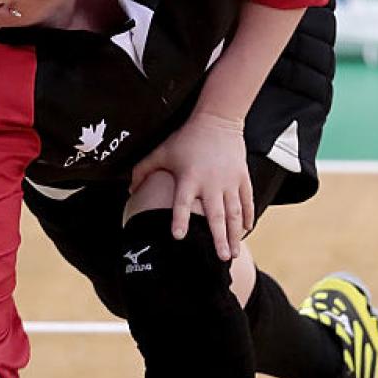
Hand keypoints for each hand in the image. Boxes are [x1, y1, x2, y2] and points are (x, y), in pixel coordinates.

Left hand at [130, 111, 254, 260]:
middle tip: (222, 258)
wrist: (218, 120)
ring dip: (234, 234)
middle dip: (219, 238)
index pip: (182, 202)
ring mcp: (228, 181)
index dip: (180, 219)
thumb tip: (130, 190)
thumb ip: (143, 170)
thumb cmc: (187, 137)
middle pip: (215, 215)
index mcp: (189, 178)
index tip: (178, 237)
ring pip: (234, 212)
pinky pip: (246, 200)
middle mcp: (210, 182)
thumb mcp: (162, 151)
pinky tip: (246, 230)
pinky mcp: (241, 177)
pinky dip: (247, 215)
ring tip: (233, 254)